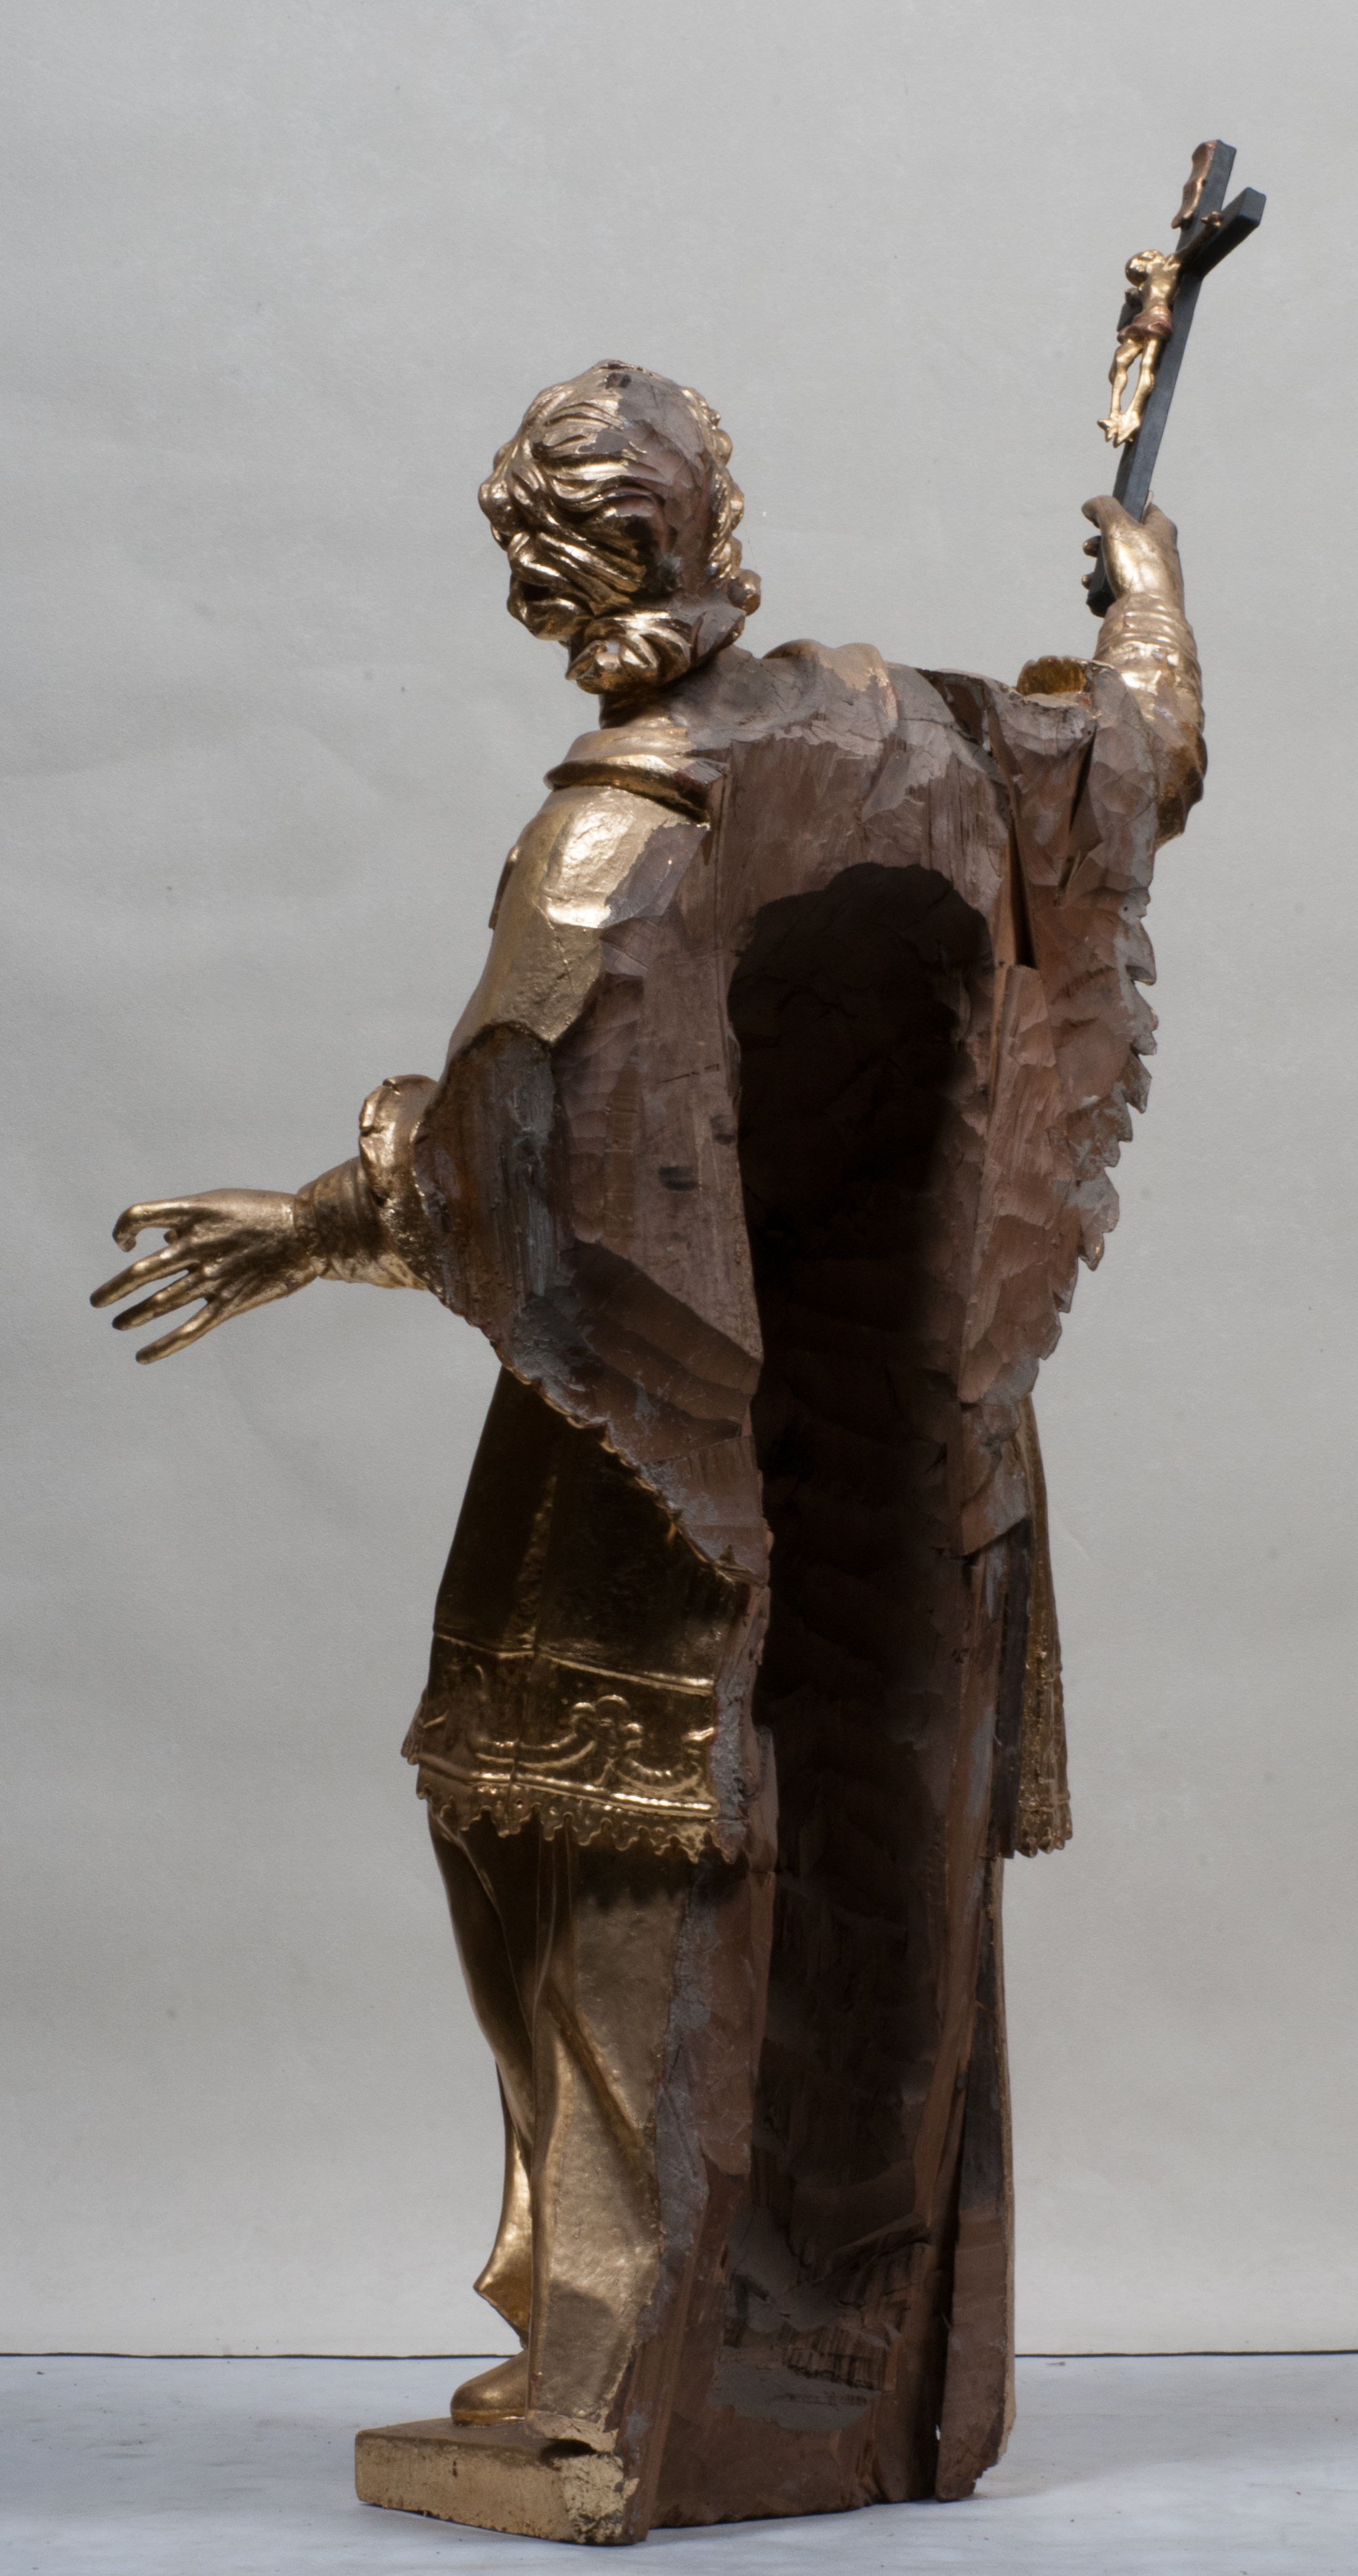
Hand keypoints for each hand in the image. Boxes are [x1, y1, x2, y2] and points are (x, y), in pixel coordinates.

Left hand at [91, 1190, 321, 1362]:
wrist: (310, 1232)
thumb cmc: (266, 1212)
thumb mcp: (222, 1203)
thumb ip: (190, 1221)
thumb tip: (167, 1241)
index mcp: (194, 1215)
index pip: (138, 1218)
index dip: (123, 1230)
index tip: (124, 1244)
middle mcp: (197, 1246)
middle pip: (140, 1271)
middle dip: (113, 1289)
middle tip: (97, 1301)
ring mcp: (212, 1277)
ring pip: (159, 1303)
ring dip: (133, 1316)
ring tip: (118, 1324)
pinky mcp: (229, 1303)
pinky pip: (189, 1330)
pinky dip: (163, 1346)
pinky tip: (143, 1356)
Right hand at [1082, 497, 1184, 606]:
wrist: (1148, 616)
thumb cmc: (1137, 567)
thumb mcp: (1117, 524)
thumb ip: (1102, 507)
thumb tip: (1090, 506)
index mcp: (1162, 530)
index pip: (1145, 507)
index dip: (1122, 506)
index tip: (1102, 513)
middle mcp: (1160, 554)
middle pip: (1125, 540)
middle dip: (1100, 544)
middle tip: (1088, 548)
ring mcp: (1152, 580)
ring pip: (1117, 570)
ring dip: (1096, 574)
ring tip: (1087, 580)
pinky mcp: (1143, 603)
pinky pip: (1116, 594)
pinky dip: (1102, 595)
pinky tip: (1095, 598)